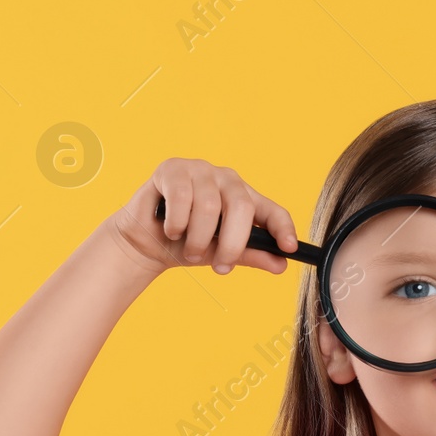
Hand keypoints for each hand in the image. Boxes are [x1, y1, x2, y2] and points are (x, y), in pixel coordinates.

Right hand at [106, 158, 299, 275]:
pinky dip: (177, 223)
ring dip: (198, 238)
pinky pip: (182, 198)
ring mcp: (201, 170)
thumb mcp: (222, 254)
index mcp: (245, 199)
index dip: (284, 228)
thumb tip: (281, 266)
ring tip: (190, 250)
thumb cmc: (187, 244)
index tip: (290, 249)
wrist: (146, 243)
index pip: (273, 210)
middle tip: (220, 267)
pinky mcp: (173, 168)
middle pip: (241, 208)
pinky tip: (171, 230)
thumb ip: (251, 256)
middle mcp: (228, 180)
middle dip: (231, 244)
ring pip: (209, 206)